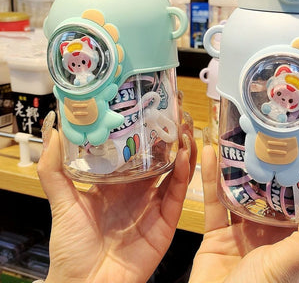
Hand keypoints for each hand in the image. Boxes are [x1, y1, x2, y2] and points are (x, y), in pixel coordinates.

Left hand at [37, 101, 196, 282]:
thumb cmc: (71, 248)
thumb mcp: (62, 202)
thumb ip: (54, 169)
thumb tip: (51, 132)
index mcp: (115, 184)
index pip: (134, 153)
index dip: (145, 134)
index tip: (150, 111)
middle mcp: (137, 192)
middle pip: (159, 160)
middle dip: (169, 138)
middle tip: (175, 114)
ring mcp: (153, 206)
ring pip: (173, 173)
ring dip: (182, 151)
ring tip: (186, 129)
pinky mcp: (166, 222)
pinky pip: (177, 195)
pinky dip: (183, 175)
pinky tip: (185, 156)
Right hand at [189, 144, 298, 282]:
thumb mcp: (288, 267)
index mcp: (294, 240)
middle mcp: (271, 233)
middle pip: (270, 191)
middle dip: (267, 165)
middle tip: (263, 136)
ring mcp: (243, 231)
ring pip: (241, 191)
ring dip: (236, 167)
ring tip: (234, 138)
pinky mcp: (217, 233)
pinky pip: (214, 201)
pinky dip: (211, 178)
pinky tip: (211, 155)